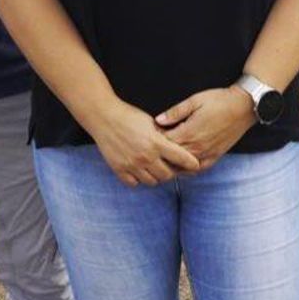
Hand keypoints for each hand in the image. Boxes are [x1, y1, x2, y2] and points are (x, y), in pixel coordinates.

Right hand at [84, 100, 200, 186]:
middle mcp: (146, 156)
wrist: (104, 117)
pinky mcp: (119, 169)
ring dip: (155, 177)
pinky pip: (134, 183)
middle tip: (171, 168)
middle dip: (172, 172)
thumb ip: (164, 136)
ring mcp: (132, 165)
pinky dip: (138, 179)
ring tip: (155, 169)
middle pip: (167, 175)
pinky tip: (139, 171)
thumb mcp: (151, 122)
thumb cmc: (129, 116)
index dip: (191, 163)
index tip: (195, 165)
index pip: (181, 158)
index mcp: (156, 142)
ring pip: (152, 182)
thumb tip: (178, 146)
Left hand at [156, 87, 256, 171]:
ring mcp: (207, 154)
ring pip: (183, 167)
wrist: (244, 107)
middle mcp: (197, 147)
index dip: (154, 140)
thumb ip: (175, 112)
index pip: (164, 143)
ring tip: (163, 160)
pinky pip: (198, 169)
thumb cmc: (219, 100)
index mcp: (189, 132)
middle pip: (171, 158)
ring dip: (173, 164)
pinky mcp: (216, 156)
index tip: (148, 136)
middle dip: (161, 154)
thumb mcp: (195, 100)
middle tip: (151, 151)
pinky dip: (188, 170)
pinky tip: (182, 167)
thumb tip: (157, 120)